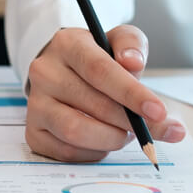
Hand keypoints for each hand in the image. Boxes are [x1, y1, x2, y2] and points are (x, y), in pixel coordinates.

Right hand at [25, 25, 185, 160]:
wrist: (64, 72)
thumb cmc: (97, 58)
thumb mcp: (117, 40)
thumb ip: (131, 45)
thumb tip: (133, 63)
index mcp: (67, 44)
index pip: (99, 70)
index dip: (131, 93)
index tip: (158, 112)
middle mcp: (44, 72)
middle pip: (92, 104)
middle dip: (129, 123)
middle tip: (151, 130)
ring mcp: (35, 103)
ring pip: (76, 132)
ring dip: (111, 139)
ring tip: (124, 132)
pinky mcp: (33, 131)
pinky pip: (67, 152)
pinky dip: (94, 152)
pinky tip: (103, 140)